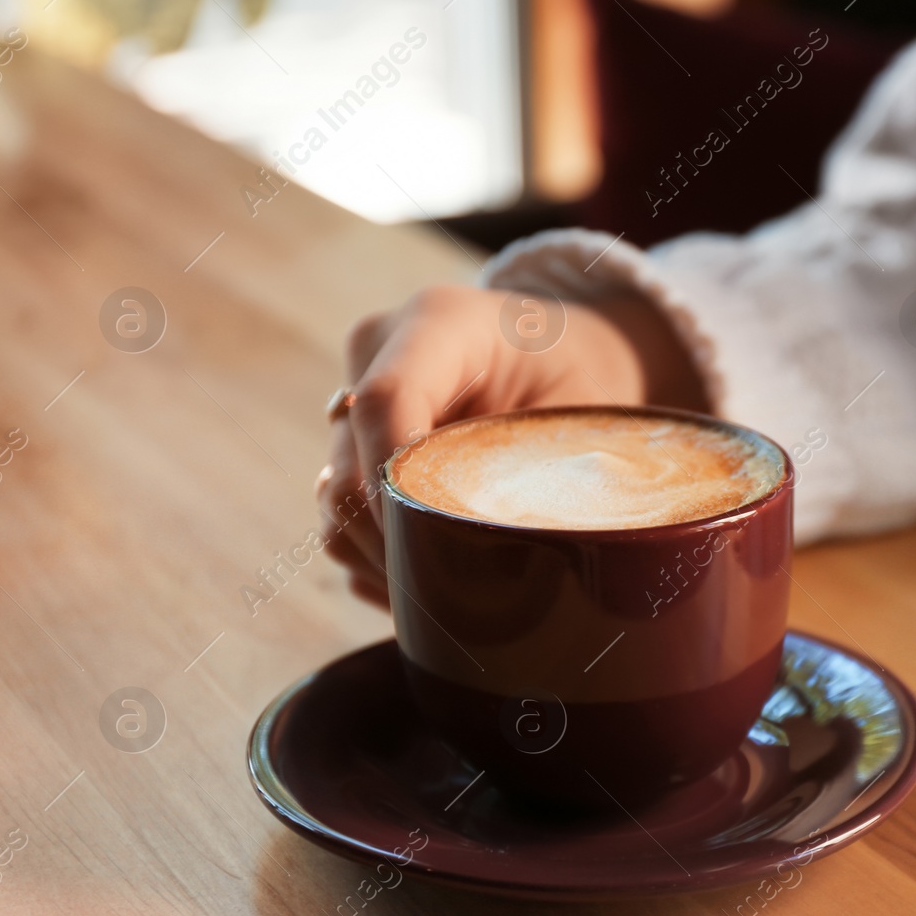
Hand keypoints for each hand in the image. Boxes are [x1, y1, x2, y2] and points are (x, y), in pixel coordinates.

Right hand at [316, 285, 707, 605]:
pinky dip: (377, 563)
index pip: (384, 400)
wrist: (560, 357)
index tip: (430, 544)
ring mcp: (353, 400)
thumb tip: (519, 556)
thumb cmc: (580, 381)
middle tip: (456, 591)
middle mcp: (377, 354)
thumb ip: (545, 471)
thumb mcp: (581, 412)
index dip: (395, 483)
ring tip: (448, 593)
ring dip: (383, 559)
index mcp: (440, 323)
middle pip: (349, 465)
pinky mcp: (346, 446)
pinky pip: (338, 520)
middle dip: (396, 540)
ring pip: (333, 501)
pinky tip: (431, 581)